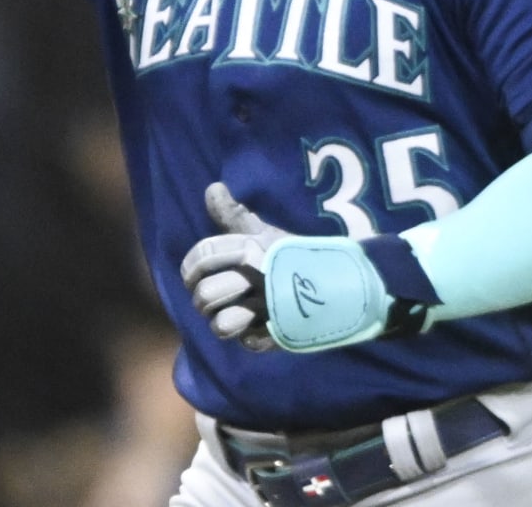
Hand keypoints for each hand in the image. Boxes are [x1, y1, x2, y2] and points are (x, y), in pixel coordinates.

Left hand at [180, 183, 284, 351]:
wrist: (341, 281)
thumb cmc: (292, 256)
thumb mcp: (264, 233)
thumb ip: (234, 216)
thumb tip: (212, 187)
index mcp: (252, 248)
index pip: (204, 255)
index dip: (191, 267)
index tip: (192, 276)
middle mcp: (258, 276)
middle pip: (206, 294)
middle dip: (203, 300)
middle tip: (214, 299)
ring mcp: (269, 307)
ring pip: (221, 324)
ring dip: (223, 322)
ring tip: (232, 316)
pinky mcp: (280, 334)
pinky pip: (248, 343)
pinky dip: (250, 338)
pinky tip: (258, 329)